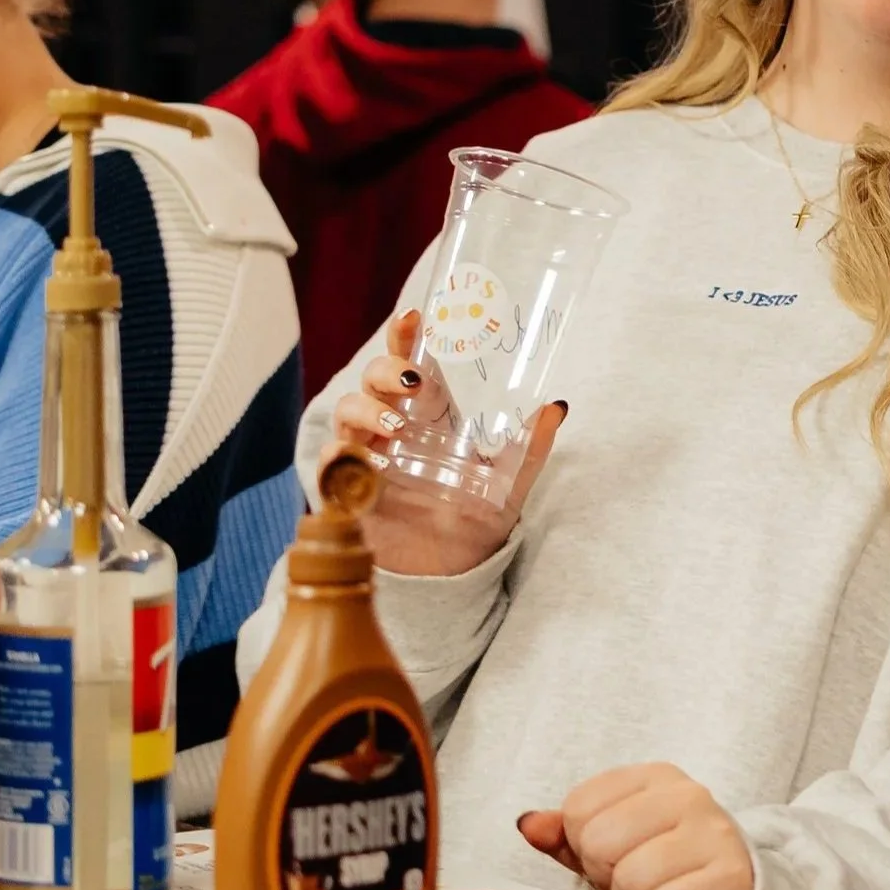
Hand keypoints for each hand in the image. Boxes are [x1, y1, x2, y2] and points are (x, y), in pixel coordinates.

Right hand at [329, 311, 563, 576]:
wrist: (451, 572)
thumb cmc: (473, 517)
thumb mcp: (509, 481)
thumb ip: (530, 446)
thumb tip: (557, 407)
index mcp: (429, 415)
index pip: (411, 364)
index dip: (406, 338)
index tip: (415, 317)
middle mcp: (393, 427)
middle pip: (375, 379)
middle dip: (386, 370)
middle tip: (412, 381)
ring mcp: (369, 455)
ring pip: (348, 411)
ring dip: (367, 410)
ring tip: (396, 427)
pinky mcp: (351, 489)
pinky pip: (332, 464)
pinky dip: (340, 455)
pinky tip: (357, 456)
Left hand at [518, 763, 755, 889]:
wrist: (737, 889)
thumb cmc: (665, 862)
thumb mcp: (614, 841)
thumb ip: (566, 832)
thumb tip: (527, 825)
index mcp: (656, 776)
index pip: (578, 809)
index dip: (585, 845)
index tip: (619, 853)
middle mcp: (689, 795)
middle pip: (599, 843)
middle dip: (609, 876)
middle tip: (639, 879)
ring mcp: (715, 834)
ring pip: (629, 881)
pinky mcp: (731, 878)